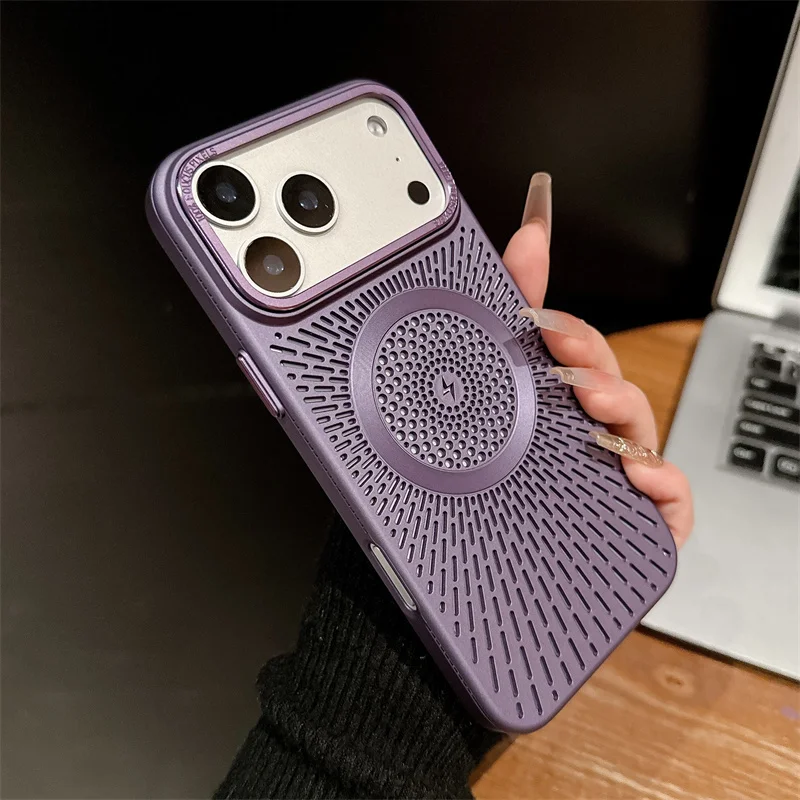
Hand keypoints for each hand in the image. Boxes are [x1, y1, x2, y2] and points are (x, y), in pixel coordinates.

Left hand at [503, 173, 692, 548]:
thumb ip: (487, 343)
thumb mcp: (479, 430)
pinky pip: (667, 503)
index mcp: (551, 412)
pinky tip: (635, 475)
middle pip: (602, 379)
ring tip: (587, 398)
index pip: (564, 350)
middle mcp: (585, 438)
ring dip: (616, 402)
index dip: (557, 313)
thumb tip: (489, 271)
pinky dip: (661, 485)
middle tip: (551, 336)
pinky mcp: (639, 525)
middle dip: (584, 350)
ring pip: (634, 430)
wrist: (494, 591)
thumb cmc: (496, 507)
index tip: (532, 267)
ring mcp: (613, 480)